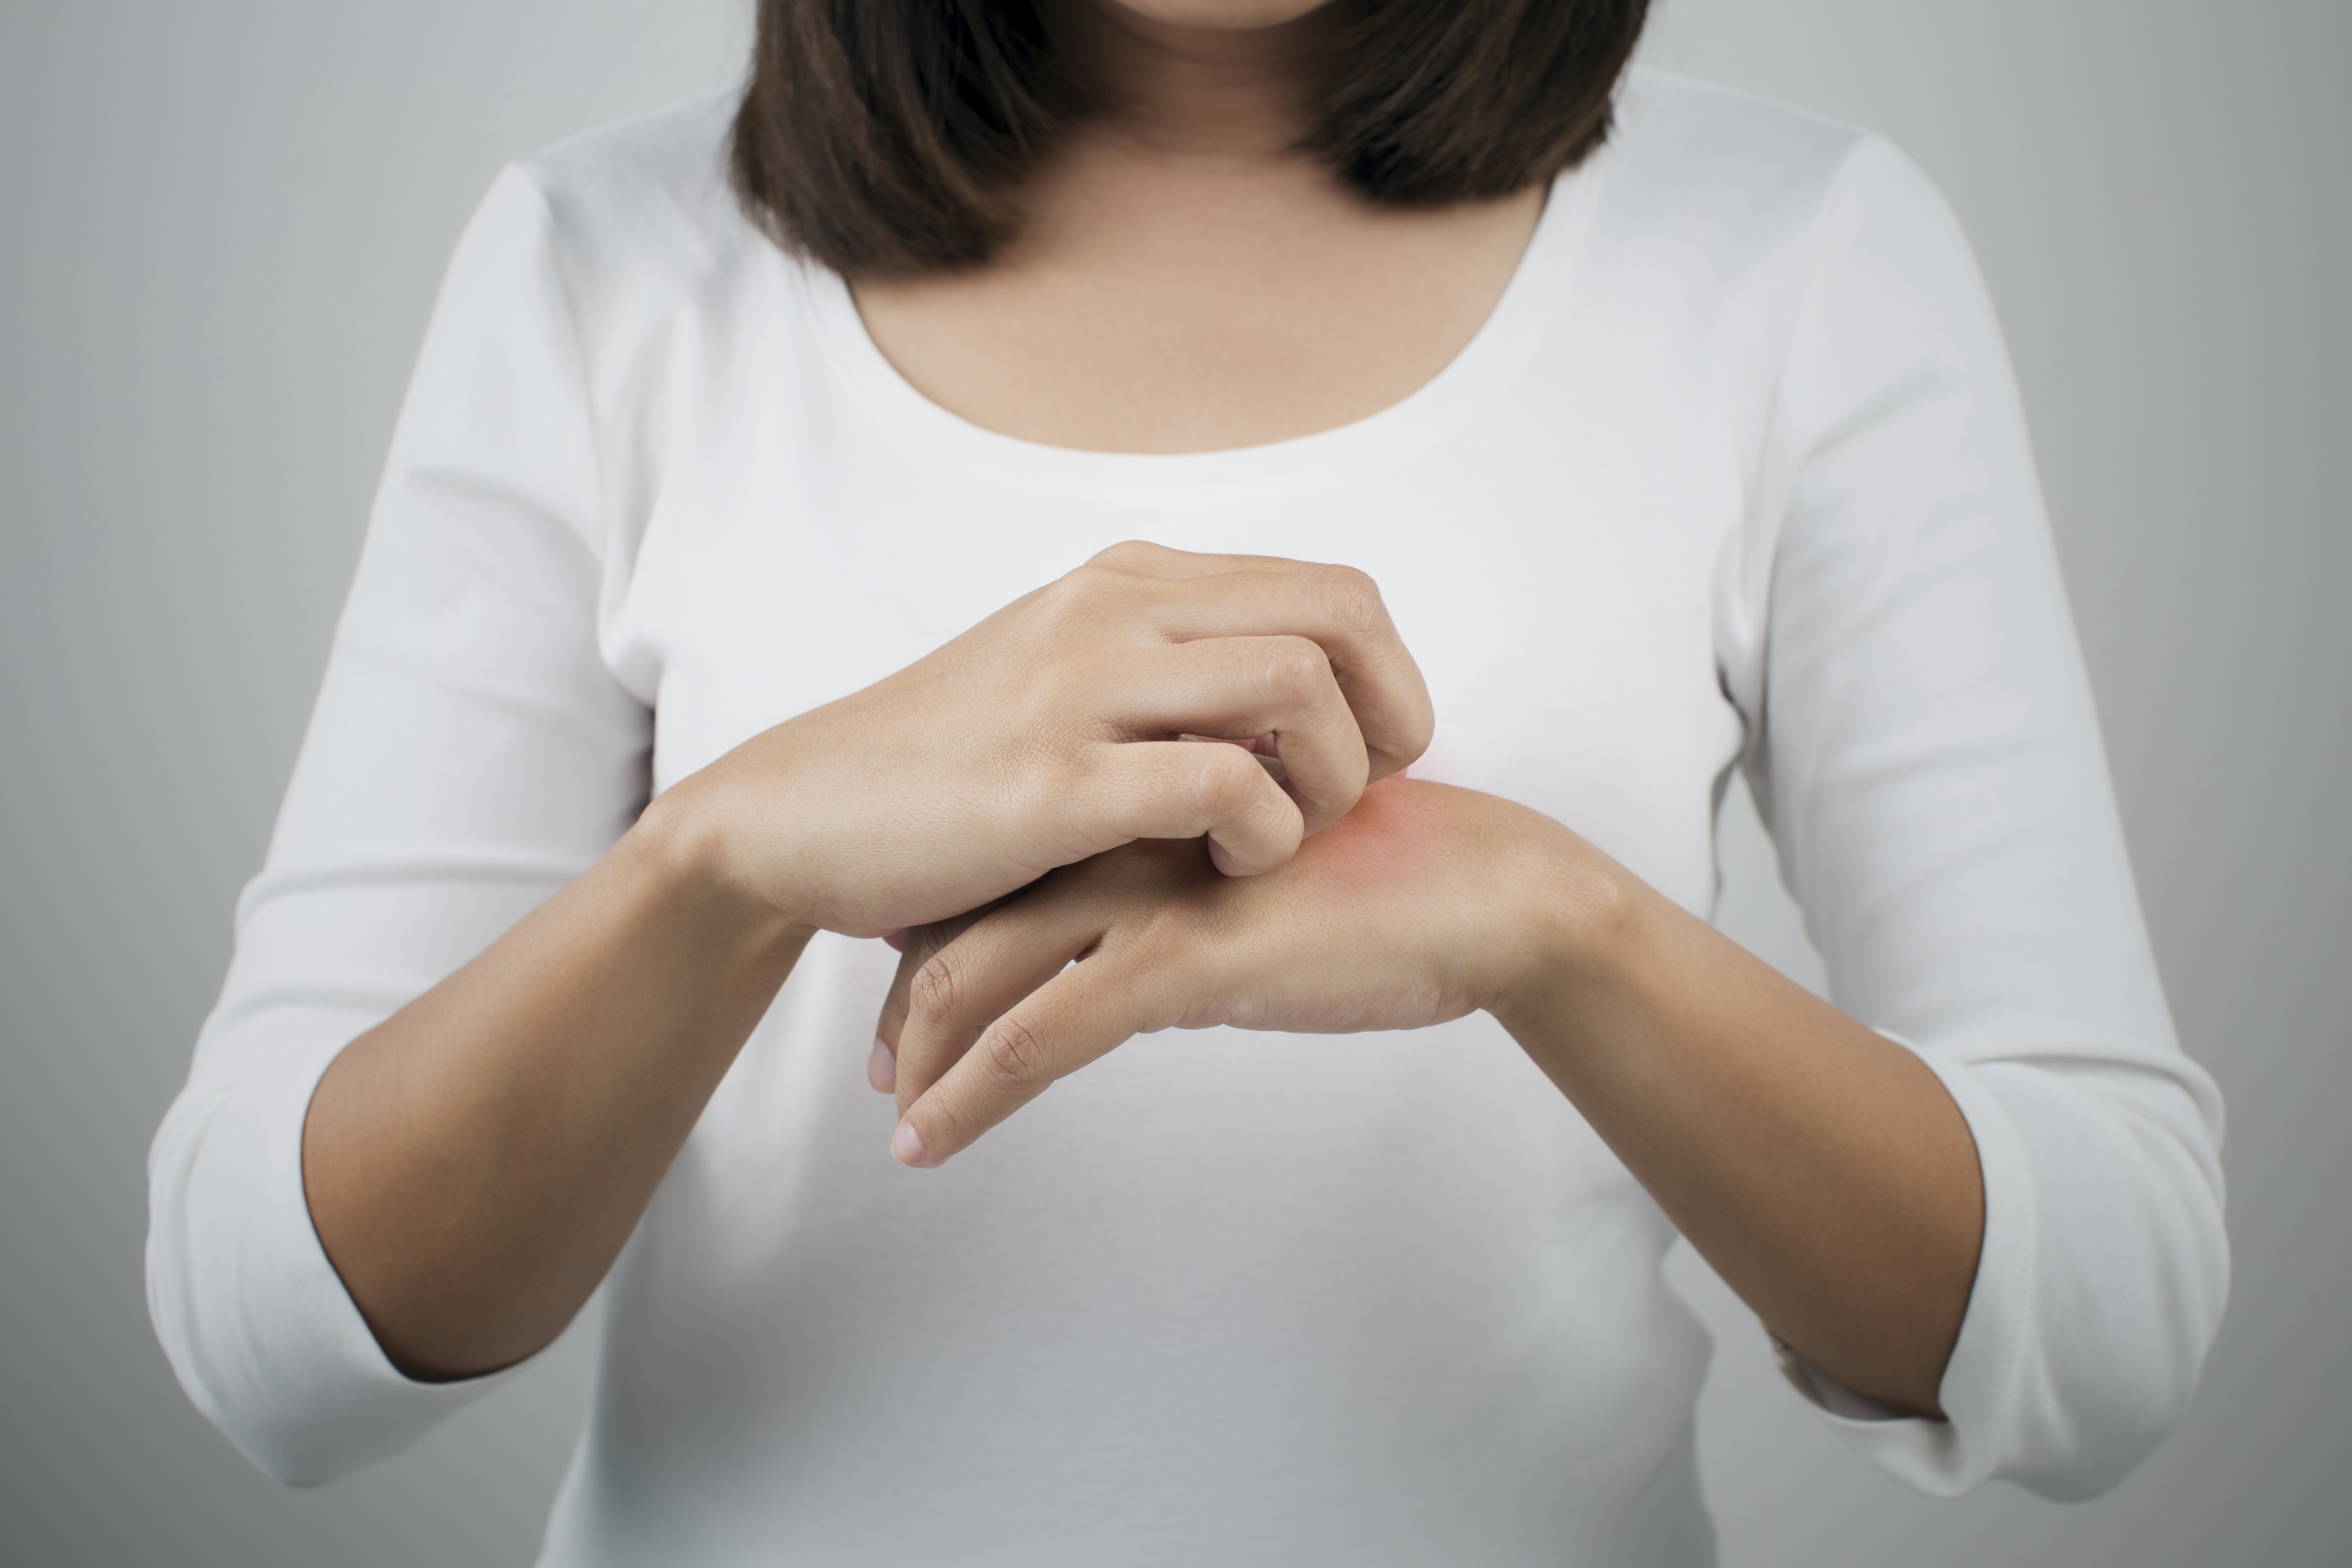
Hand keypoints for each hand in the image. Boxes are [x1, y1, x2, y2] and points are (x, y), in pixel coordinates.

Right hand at [652, 541, 1433, 936]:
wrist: (793, 817)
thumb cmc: (942, 772)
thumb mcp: (1062, 684)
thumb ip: (1167, 675)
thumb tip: (1299, 708)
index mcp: (1128, 581)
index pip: (1333, 589)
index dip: (1388, 678)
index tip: (1368, 760)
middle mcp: (1114, 609)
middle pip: (1341, 616)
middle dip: (1389, 718)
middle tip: (1360, 801)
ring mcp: (1081, 688)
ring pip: (1296, 684)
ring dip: (1330, 781)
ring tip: (1286, 841)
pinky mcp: (1052, 782)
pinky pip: (1222, 783)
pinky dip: (1262, 835)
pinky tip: (1226, 873)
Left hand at [871, 777, 1594, 1165]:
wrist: (1493, 891)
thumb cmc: (1393, 888)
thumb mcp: (1258, 890)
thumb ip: (1181, 916)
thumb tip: (1126, 978)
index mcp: (1137, 798)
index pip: (994, 860)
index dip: (933, 926)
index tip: (901, 997)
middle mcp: (1123, 831)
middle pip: (959, 908)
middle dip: (902, 996)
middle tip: (875, 1067)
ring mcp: (1148, 888)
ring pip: (975, 970)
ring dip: (918, 1055)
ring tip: (895, 1117)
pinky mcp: (1185, 954)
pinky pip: (1044, 1030)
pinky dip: (969, 1094)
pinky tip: (927, 1145)